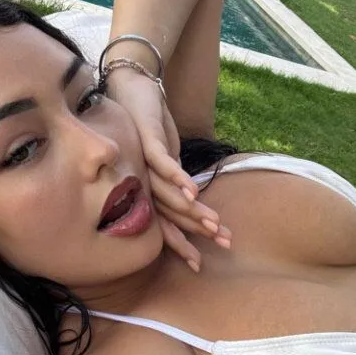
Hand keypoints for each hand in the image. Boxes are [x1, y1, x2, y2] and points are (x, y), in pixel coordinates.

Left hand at [107, 71, 230, 269]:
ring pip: (170, 194)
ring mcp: (143, 165)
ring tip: (213, 223)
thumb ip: (176, 178)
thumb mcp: (168, 156)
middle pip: (172, 214)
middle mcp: (144, 182)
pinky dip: (178, 179)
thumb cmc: (151, 125)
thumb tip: (191, 198)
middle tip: (223, 243)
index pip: (167, 223)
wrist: (132, 89)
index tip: (199, 264)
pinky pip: (162, 165)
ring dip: (192, 209)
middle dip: (198, 230)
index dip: (182, 244)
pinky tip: (192, 192)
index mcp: (150, 189)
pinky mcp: (146, 143)